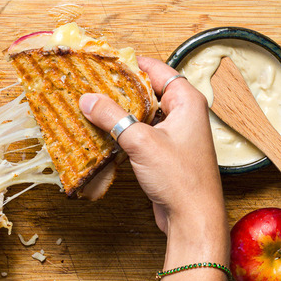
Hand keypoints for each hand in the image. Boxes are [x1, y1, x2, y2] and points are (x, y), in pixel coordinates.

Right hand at [83, 57, 229, 280]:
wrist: (193, 218)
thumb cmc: (180, 179)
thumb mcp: (141, 141)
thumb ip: (112, 116)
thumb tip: (88, 99)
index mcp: (187, 101)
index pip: (157, 70)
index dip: (131, 64)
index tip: (104, 61)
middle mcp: (184, 114)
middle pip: (147, 91)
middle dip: (120, 89)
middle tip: (91, 83)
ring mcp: (175, 135)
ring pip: (142, 114)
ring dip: (119, 112)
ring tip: (90, 105)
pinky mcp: (165, 154)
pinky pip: (141, 134)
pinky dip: (123, 132)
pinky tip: (102, 132)